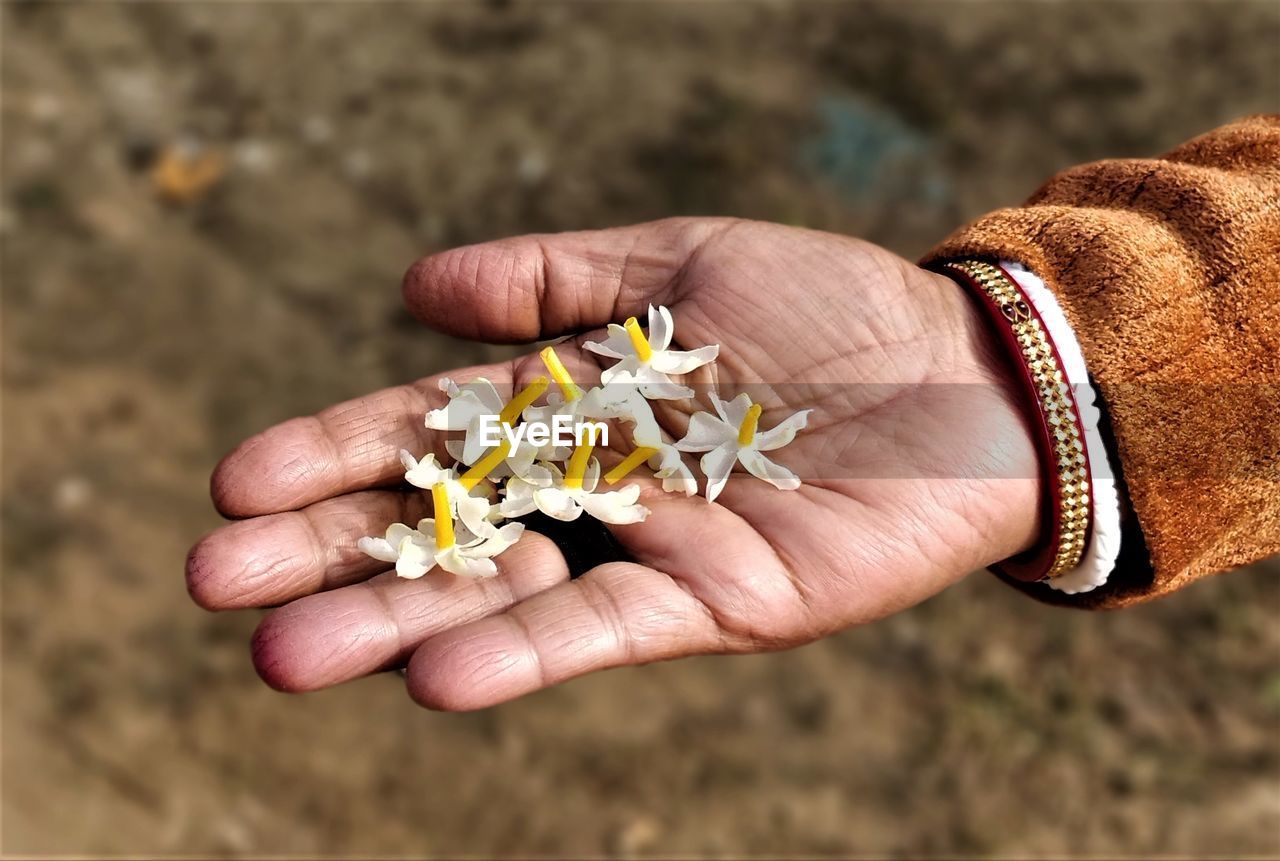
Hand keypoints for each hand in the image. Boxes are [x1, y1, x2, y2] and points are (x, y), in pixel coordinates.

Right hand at [186, 218, 1038, 709]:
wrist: (962, 373)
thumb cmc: (829, 306)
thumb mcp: (681, 261)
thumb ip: (557, 279)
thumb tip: (412, 290)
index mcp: (575, 405)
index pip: (432, 433)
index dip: (338, 455)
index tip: (238, 483)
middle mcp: (593, 487)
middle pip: (442, 524)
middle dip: (330, 554)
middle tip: (214, 584)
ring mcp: (645, 552)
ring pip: (503, 593)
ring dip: (396, 626)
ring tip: (285, 658)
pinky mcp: (713, 604)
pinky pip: (605, 630)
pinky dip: (525, 650)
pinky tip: (439, 676)